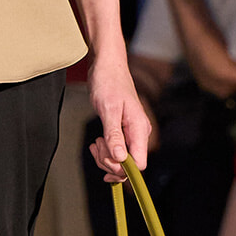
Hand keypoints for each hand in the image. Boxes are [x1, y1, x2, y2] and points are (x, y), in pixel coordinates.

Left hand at [87, 47, 150, 181]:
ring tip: (95, 143)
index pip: (139, 163)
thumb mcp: (108, 109)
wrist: (107, 66)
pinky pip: (116, 150)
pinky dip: (105, 151)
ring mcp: (132, 133)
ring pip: (121, 159)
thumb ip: (114, 135)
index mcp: (140, 129)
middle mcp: (140, 133)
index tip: (105, 160)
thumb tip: (120, 159)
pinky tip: (97, 143)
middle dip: (109, 162)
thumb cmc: (108, 83)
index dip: (122, 169)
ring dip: (105, 157)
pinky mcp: (124, 131)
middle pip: (129, 164)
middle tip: (96, 145)